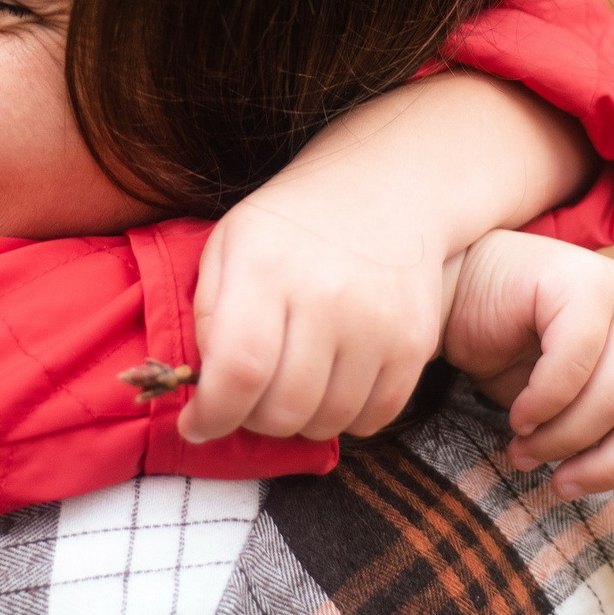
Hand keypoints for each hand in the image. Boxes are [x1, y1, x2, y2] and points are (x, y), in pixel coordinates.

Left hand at [178, 70, 593, 445]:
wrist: (384, 190)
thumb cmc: (291, 224)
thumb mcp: (228, 244)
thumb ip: (206, 315)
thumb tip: (206, 391)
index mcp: (266, 267)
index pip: (239, 370)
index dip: (213, 414)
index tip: (197, 424)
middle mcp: (327, 296)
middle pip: (283, 408)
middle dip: (252, 420)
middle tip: (247, 399)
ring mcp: (379, 323)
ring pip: (328, 421)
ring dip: (300, 421)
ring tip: (291, 385)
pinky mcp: (415, 343)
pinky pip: (375, 418)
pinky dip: (346, 419)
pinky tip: (332, 386)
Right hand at [442, 231, 613, 500]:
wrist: (459, 297)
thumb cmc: (525, 360)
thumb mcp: (591, 403)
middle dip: (613, 464)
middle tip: (565, 484)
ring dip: (566, 440)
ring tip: (527, 449)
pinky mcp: (579, 281)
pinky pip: (574, 364)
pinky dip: (544, 404)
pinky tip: (520, 415)